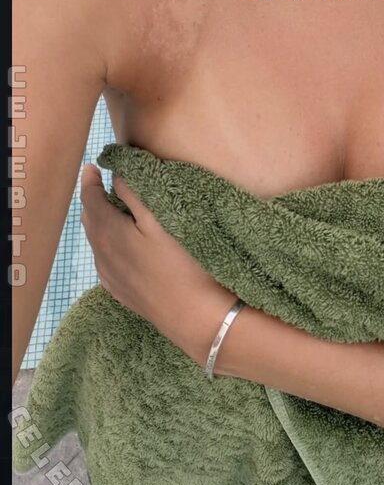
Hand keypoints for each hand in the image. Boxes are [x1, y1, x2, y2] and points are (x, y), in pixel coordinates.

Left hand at [79, 163, 236, 364]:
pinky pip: (104, 262)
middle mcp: (102, 254)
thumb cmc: (183, 263)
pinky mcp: (122, 293)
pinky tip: (118, 247)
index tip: (93, 166)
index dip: (89, 181)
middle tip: (101, 184)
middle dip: (93, 200)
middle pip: (90, 220)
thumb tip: (115, 174)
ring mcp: (111, 277)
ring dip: (99, 223)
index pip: (90, 200)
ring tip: (111, 210)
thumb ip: (135, 194)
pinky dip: (106, 246)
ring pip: (96, 243)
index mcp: (109, 232)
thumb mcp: (161, 220)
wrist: (194, 317)